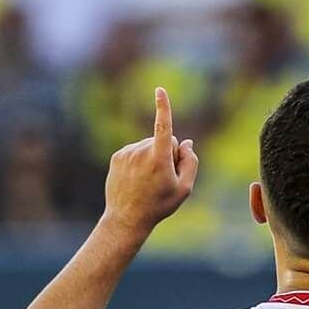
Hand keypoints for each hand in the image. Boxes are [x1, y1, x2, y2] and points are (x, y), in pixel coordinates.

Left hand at [103, 86, 198, 234]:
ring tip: (148, 181)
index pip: (163, 127)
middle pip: (163, 141)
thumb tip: (185, 142)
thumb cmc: (159, 205)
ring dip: (152, 157)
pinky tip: (137, 179)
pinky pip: (135, 151)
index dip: (163, 107)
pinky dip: (139, 160)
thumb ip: (191, 162)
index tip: (159, 90)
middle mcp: (141, 151)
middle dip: (167, 153)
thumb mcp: (184, 188)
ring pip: (148, 146)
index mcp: (158, 158)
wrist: (127, 218)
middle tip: (163, 178)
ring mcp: (127, 153)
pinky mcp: (117, 156)